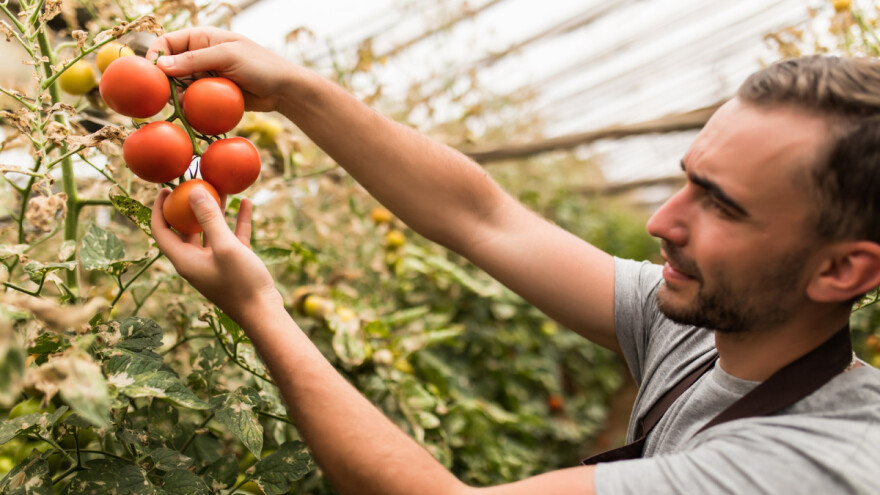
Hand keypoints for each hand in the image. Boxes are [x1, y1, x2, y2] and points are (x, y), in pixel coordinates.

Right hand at [146, 27, 297, 111]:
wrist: (283, 90)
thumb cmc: (260, 66)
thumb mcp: (227, 57)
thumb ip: (195, 60)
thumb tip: (161, 66)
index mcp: (201, 38)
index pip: (167, 42)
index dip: (155, 55)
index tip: (151, 73)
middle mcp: (200, 56)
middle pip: (170, 66)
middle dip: (163, 80)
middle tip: (162, 95)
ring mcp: (206, 76)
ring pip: (180, 86)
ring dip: (176, 96)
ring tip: (178, 106)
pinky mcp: (212, 95)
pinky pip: (193, 100)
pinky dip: (189, 107)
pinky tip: (189, 114)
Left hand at [151, 188, 282, 322]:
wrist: (263, 313)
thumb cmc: (241, 283)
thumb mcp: (225, 247)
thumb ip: (209, 218)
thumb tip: (193, 191)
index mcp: (184, 260)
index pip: (161, 231)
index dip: (159, 209)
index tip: (164, 189)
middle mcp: (196, 261)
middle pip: (185, 228)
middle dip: (189, 205)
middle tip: (194, 183)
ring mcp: (215, 262)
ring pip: (210, 230)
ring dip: (215, 210)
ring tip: (220, 187)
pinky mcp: (233, 263)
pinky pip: (231, 237)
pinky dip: (236, 221)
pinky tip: (246, 204)